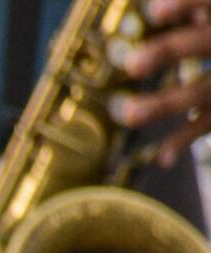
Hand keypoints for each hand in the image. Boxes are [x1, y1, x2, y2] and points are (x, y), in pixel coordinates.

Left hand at [115, 0, 210, 165]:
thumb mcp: (209, 14)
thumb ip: (197, 10)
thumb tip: (156, 9)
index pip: (209, 3)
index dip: (186, 5)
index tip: (153, 12)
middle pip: (204, 43)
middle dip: (169, 51)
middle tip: (132, 64)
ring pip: (203, 91)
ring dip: (165, 104)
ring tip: (130, 114)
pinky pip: (208, 123)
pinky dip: (185, 139)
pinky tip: (163, 157)